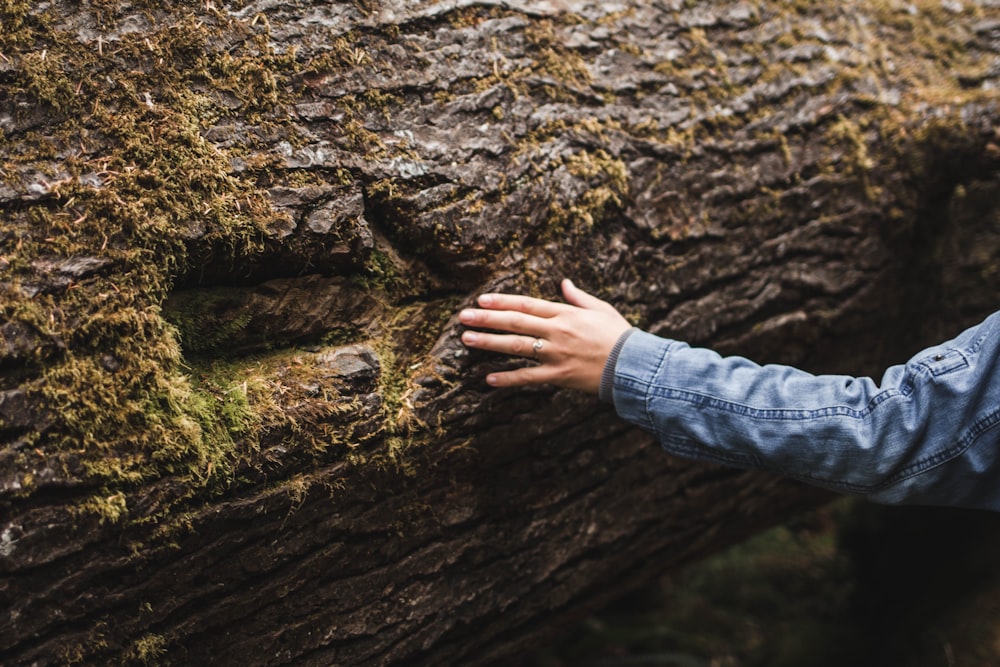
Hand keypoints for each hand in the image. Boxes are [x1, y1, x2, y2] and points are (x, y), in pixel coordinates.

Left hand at [459, 279, 631, 392]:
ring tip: (467, 339)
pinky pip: (529, 377)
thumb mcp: (601, 309)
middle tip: (463, 317)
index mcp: (565, 314)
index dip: (502, 302)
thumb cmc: (620, 336)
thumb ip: (579, 297)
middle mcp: (557, 332)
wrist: (634, 366)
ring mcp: (556, 354)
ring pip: (516, 347)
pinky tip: (489, 378)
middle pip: (515, 322)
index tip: (482, 300)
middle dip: (487, 319)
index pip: (527, 304)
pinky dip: (508, 378)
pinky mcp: (559, 376)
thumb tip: (564, 282)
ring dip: (489, 343)